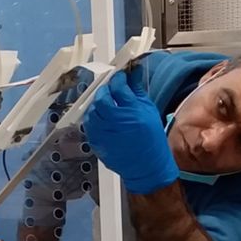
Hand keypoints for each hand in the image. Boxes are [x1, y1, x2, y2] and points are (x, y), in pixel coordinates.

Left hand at [83, 70, 178, 194]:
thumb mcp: (149, 111)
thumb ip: (137, 91)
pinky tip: (101, 116)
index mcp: (133, 113)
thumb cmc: (151, 140)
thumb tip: (132, 73)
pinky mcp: (95, 141)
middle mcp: (116, 122)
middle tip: (110, 89)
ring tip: (106, 103)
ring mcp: (103, 133)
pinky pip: (89, 123)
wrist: (146, 167)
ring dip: (97, 103)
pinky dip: (93, 116)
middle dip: (105, 90)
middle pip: (102, 98)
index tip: (119, 77)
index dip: (118, 79)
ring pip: (92, 110)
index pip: (119, 88)